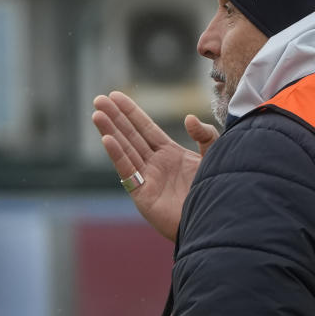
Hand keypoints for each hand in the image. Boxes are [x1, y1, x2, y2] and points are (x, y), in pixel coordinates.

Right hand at [92, 91, 219, 240]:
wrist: (216, 219)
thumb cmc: (217, 190)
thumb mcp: (215, 156)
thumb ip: (205, 135)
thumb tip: (188, 118)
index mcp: (170, 154)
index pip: (146, 128)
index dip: (131, 112)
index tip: (116, 96)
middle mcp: (156, 164)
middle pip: (131, 136)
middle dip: (115, 117)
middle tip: (99, 99)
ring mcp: (148, 178)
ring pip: (125, 150)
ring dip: (111, 131)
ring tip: (97, 114)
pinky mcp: (143, 194)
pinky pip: (128, 171)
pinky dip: (117, 155)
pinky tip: (107, 139)